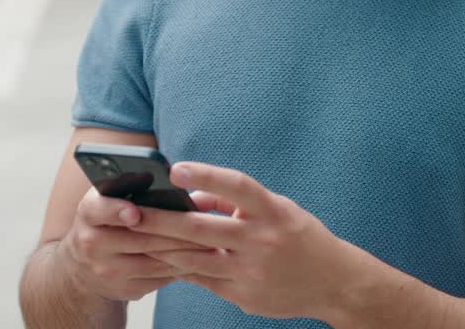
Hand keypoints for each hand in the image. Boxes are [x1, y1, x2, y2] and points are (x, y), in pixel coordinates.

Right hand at [57, 187, 204, 301]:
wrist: (82, 265)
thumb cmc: (106, 219)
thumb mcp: (107, 199)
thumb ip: (130, 187)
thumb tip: (174, 183)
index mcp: (88, 213)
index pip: (100, 209)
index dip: (117, 211)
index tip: (136, 213)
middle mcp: (92, 244)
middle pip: (139, 238)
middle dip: (175, 231)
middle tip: (204, 224)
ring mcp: (107, 271)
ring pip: (154, 260)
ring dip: (185, 251)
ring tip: (212, 242)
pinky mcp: (124, 290)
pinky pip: (159, 278)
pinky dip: (180, 267)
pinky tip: (199, 258)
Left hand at [135, 163, 359, 319]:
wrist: (334, 282)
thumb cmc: (299, 237)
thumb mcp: (276, 209)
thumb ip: (234, 204)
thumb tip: (190, 199)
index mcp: (273, 211)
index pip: (236, 186)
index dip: (205, 176)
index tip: (175, 168)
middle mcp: (262, 240)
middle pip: (202, 228)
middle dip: (161, 220)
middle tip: (130, 211)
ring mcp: (252, 271)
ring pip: (195, 259)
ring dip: (160, 247)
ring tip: (133, 237)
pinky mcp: (244, 295)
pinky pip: (202, 279)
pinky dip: (179, 268)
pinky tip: (158, 259)